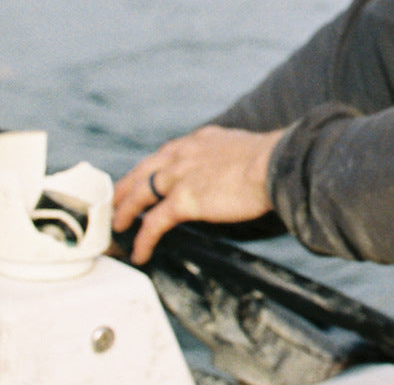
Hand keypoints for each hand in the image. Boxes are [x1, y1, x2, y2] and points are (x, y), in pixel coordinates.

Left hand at [112, 125, 286, 263]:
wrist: (276, 163)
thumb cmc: (273, 158)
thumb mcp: (243, 148)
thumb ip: (230, 158)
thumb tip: (239, 170)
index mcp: (199, 140)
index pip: (165, 153)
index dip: (151, 169)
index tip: (145, 178)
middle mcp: (184, 153)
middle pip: (143, 171)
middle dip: (126, 187)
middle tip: (117, 201)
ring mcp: (180, 175)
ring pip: (139, 195)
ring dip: (125, 212)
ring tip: (118, 226)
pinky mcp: (183, 199)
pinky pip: (153, 223)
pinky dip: (143, 239)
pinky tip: (140, 252)